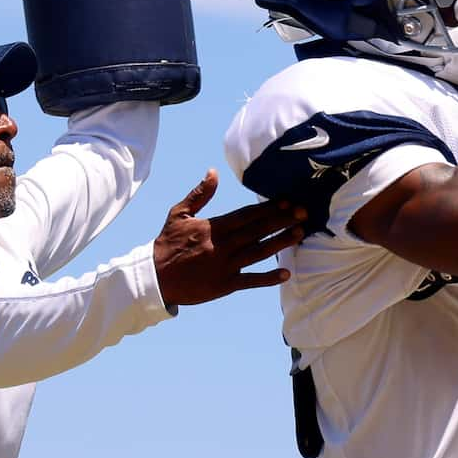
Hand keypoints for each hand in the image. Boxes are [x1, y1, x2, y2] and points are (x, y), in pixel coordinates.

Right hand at [152, 172, 298, 307]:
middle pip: (257, 230)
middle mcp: (222, 245)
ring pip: (258, 252)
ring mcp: (225, 266)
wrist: (154, 277)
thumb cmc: (167, 243)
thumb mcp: (179, 214)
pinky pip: (250, 281)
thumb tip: (214, 172)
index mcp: (213, 227)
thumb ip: (199, 194)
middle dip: (281, 220)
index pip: (246, 214)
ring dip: (280, 242)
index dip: (268, 207)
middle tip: (303, 212)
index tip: (287, 201)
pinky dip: (268, 278)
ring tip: (299, 233)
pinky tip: (286, 273)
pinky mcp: (225, 285)